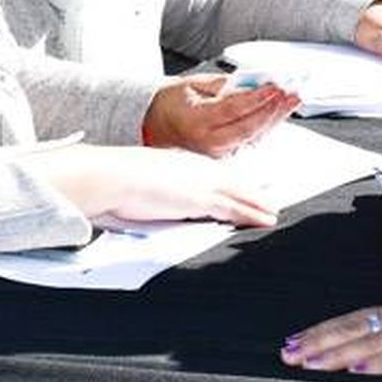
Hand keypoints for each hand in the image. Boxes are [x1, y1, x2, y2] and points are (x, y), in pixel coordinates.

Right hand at [30, 144, 278, 227]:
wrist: (109, 176)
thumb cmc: (115, 180)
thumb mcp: (141, 181)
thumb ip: (155, 188)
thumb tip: (153, 197)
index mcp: (179, 162)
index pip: (213, 172)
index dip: (231, 181)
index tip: (244, 187)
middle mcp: (194, 167)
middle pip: (231, 180)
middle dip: (251, 191)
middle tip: (269, 199)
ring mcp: (199, 182)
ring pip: (239, 193)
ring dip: (258, 203)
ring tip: (272, 212)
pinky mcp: (200, 198)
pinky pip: (234, 207)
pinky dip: (252, 214)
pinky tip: (265, 220)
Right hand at [143, 74, 299, 157]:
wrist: (153, 125)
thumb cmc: (170, 103)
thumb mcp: (193, 84)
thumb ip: (223, 85)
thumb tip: (252, 82)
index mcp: (197, 122)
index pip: (234, 109)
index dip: (258, 98)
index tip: (275, 86)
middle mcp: (208, 142)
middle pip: (250, 126)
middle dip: (274, 108)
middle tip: (291, 92)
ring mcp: (217, 153)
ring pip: (254, 135)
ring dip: (275, 117)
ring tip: (291, 100)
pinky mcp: (224, 157)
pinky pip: (250, 140)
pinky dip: (266, 125)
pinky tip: (279, 113)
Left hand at [280, 291, 381, 373]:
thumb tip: (375, 347)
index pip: (354, 318)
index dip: (324, 329)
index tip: (299, 339)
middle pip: (353, 327)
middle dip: (318, 340)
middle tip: (289, 352)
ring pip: (369, 340)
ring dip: (336, 351)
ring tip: (310, 361)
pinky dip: (378, 360)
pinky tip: (358, 367)